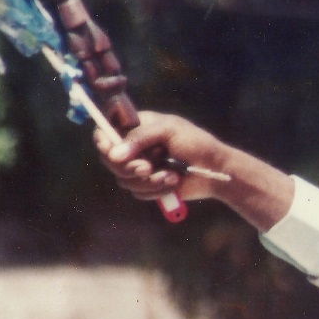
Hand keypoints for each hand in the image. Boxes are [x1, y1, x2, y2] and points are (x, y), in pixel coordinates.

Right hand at [95, 111, 227, 202]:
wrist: (216, 170)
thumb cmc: (196, 143)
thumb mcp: (168, 131)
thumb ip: (140, 138)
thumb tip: (113, 155)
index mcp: (136, 126)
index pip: (105, 130)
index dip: (102, 140)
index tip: (109, 149)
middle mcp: (134, 146)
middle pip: (109, 159)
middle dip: (128, 167)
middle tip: (147, 167)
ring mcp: (139, 167)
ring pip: (123, 179)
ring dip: (148, 180)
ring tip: (172, 175)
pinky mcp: (147, 185)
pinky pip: (137, 192)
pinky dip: (156, 190)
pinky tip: (173, 181)